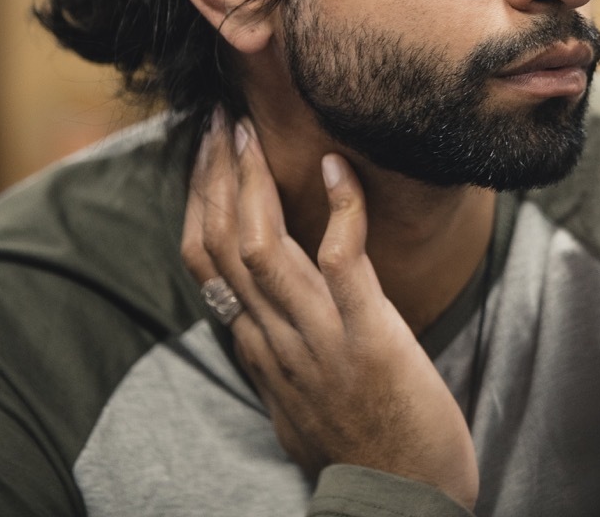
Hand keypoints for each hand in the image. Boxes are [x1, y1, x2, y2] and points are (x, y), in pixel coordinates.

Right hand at [181, 110, 478, 508]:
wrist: (401, 500)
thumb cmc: (366, 451)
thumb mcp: (302, 404)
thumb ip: (281, 362)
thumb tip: (268, 332)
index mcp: (259, 350)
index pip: (205, 265)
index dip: (198, 202)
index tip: (208, 154)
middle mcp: (275, 340)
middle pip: (220, 245)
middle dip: (214, 177)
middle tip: (222, 120)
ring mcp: (319, 338)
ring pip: (261, 248)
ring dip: (252, 181)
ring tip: (251, 128)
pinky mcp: (369, 338)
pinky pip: (343, 262)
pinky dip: (339, 209)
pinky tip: (337, 167)